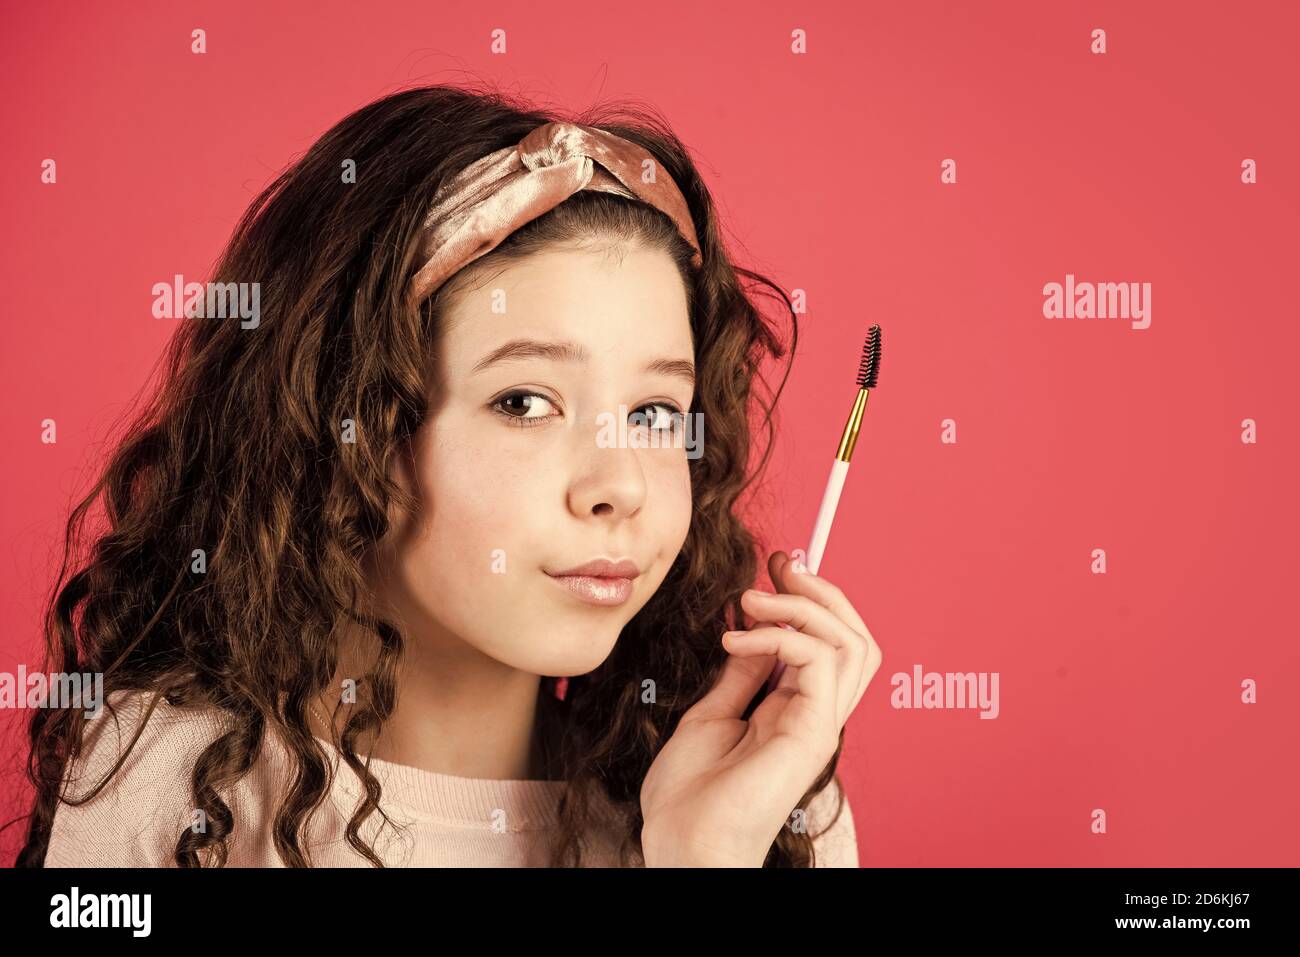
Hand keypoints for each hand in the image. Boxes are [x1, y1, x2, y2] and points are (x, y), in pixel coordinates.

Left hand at [639, 550, 881, 866]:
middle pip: (856, 637)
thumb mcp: (710, 714)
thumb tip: (754, 635)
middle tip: (779, 566)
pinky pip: (819, 660)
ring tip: (754, 599)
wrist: (682, 843)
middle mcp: (816, 715)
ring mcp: (818, 724)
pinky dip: (780, 635)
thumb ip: (741, 676)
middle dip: (823, 591)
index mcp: (794, 711)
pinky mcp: (812, 732)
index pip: (828, 643)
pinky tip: (738, 639)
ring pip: (853, 643)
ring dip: (807, 606)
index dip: (808, 599)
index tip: (773, 568)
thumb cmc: (689, 796)